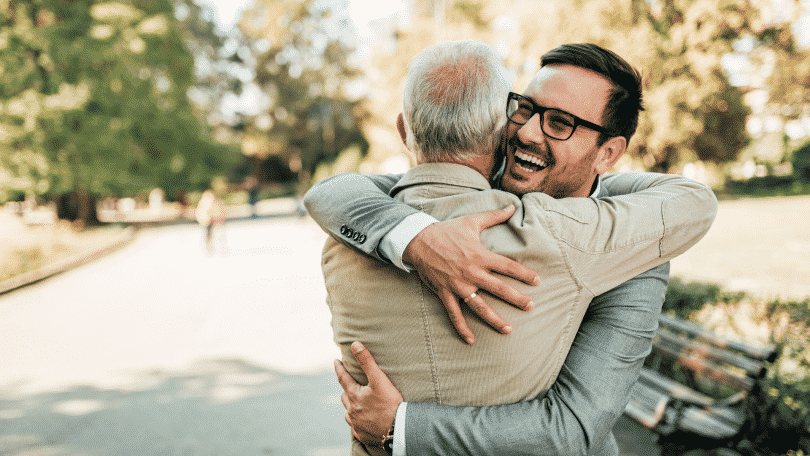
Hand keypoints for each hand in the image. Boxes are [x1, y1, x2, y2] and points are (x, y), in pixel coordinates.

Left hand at [335, 341, 403, 447]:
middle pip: (345, 396)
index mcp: (354, 396)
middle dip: (346, 388)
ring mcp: (356, 424)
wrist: (398, 430)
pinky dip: (358, 421)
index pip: (343, 378)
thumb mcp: (379, 380)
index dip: (339, 368)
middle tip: (349, 383)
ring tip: (357, 403)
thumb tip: (355, 345)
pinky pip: (356, 427)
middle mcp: (351, 411)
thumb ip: (367, 362)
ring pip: (349, 412)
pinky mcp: (362, 435)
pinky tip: (364, 421)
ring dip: (351, 406)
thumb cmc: (390, 404)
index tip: (336, 361)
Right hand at [402, 205, 539, 343]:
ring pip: (479, 306)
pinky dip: (462, 328)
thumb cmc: (447, 231)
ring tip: (508, 329)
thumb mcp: (472, 221)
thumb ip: (494, 216)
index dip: (524, 274)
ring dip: (494, 319)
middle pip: (499, 288)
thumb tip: (512, 206)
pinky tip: (471, 340)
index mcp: (480, 256)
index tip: (537, 281)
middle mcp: (472, 272)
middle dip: (517, 299)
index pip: (508, 267)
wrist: (419, 240)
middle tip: (531, 307)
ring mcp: (458, 285)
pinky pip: (454, 314)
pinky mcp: (445, 293)